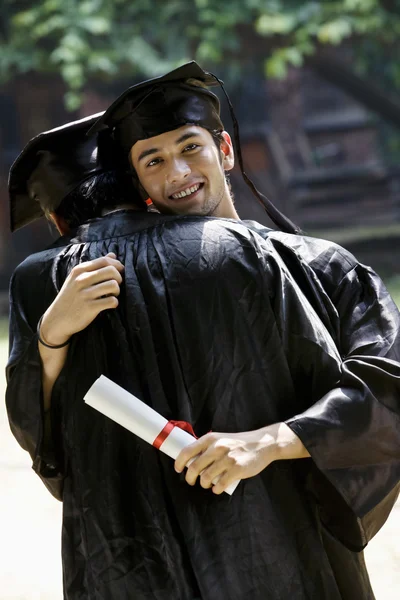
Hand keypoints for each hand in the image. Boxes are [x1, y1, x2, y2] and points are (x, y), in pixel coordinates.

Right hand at [39, 252, 123, 345]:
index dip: (116, 265)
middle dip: (119, 277)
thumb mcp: (77, 278)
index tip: (118, 272)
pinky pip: (112, 301)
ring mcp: (85, 294)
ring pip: (113, 285)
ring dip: (117, 291)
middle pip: (111, 271)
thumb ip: (95, 266)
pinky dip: (114, 303)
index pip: (104, 260)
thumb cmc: (70, 297)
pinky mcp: (90, 308)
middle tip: (115, 285)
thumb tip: (113, 255)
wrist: (57, 319)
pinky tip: (109, 304)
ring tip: (112, 295)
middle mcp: (81, 280)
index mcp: (79, 270)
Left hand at [174, 423, 308, 494]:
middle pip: (194, 468)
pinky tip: (217, 488)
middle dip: (190, 478)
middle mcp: (217, 447)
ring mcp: (227, 459)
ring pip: (206, 478)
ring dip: (204, 484)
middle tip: (192, 481)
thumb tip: (191, 460)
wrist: (263, 444)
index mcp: (210, 439)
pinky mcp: (237, 469)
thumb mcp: (221, 439)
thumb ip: (208, 447)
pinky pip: (220, 484)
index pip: (187, 451)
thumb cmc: (239, 443)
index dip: (179, 463)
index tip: (178, 469)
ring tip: (207, 484)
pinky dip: (216, 489)